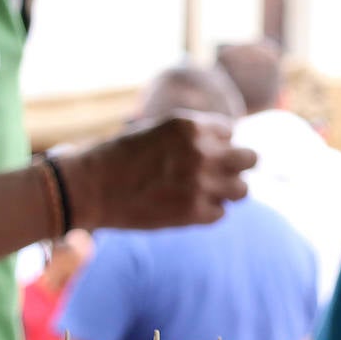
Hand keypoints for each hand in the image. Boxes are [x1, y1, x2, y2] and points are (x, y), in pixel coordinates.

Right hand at [59, 113, 256, 229]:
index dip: (218, 143)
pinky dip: (209, 212)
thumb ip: (190, 136)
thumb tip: (223, 143)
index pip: (230, 131)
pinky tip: (188, 208)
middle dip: (237, 165)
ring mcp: (200, 183)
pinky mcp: (193, 212)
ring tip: (204, 193)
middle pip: (250, 158)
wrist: (89, 187)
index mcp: (190, 125)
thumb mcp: (157, 130)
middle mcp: (201, 151)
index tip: (203, 153)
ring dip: (227, 192)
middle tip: (218, 174)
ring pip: (242, 190)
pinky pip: (221, 213)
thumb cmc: (118, 156)